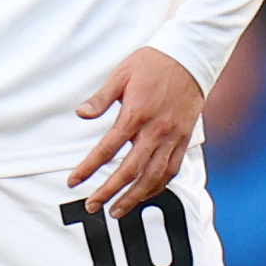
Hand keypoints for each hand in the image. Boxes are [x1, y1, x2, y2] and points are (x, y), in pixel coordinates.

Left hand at [71, 46, 205, 212]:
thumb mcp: (121, 74)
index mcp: (136, 114)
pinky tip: (145, 194)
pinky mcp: (185, 138)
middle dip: (109, 192)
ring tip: (117, 211)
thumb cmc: (153, 62)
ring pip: (153, 176)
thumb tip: (81, 115)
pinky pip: (172, 169)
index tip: (73, 182)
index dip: (88, 168)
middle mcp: (156, 130)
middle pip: (130, 170)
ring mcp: (173, 136)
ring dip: (134, 196)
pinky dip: (158, 185)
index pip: (107, 149)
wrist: (191, 55)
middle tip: (92, 206)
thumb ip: (101, 98)